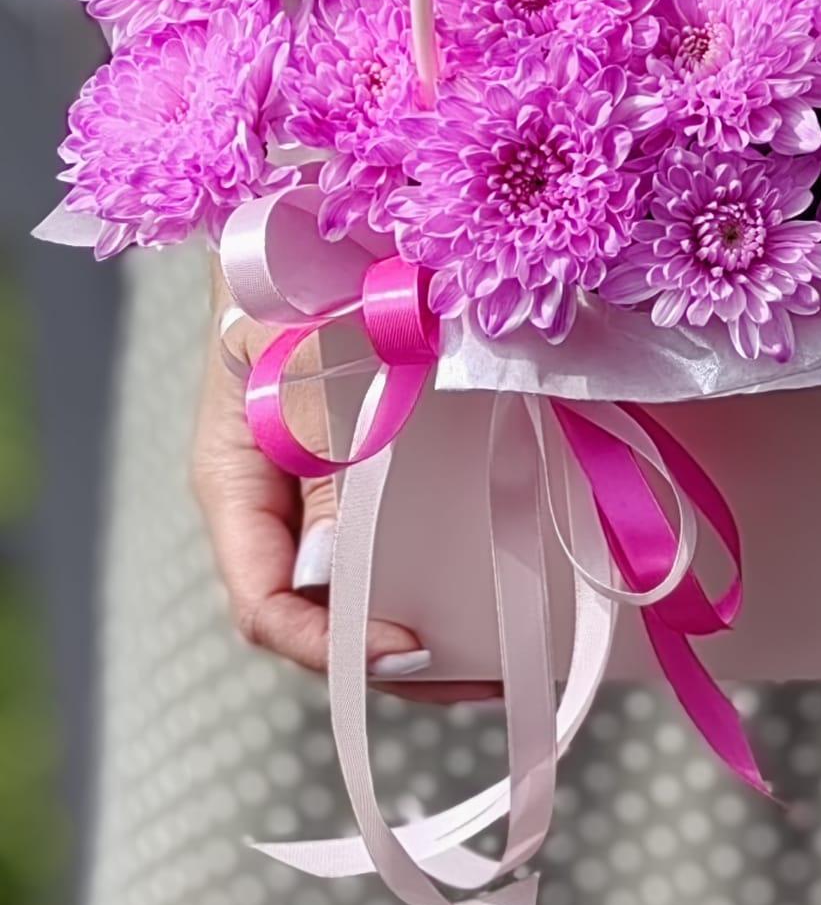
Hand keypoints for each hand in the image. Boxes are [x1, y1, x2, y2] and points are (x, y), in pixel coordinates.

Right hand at [190, 272, 495, 702]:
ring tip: (501, 659)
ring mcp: (319, 493)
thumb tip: (336, 574)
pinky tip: (496, 584)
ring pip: (360, 592)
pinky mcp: (365, 470)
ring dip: (424, 632)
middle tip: (482, 677)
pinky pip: (395, 539)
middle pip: (320, 618)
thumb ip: (321, 468)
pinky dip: (436, 573)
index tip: (412, 646)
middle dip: (393, 665)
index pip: (266, 606)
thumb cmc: (295, 287)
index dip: (332, 646)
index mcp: (234, 491)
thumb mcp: (301, 372)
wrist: (306, 227)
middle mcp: (273, 508)